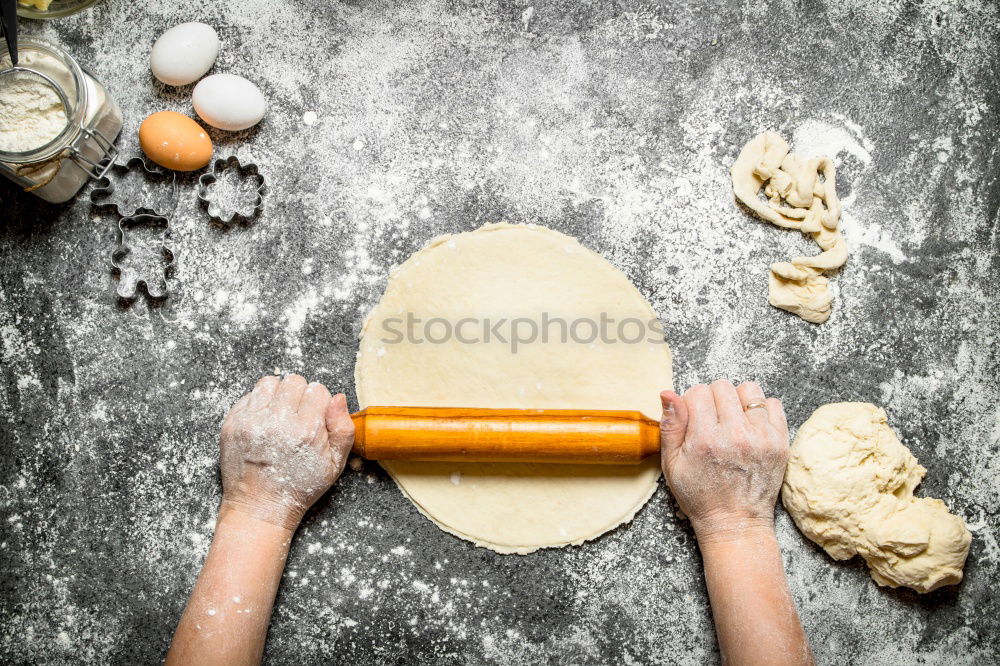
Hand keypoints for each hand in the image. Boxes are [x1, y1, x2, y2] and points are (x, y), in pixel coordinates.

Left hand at [218, 374, 354, 529]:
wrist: (260, 507)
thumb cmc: (299, 487)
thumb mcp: (334, 465)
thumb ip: (343, 429)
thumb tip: (338, 398)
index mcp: (306, 431)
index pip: (317, 390)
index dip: (319, 402)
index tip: (315, 416)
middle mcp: (277, 422)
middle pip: (294, 381)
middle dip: (299, 395)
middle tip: (297, 416)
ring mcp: (251, 422)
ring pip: (269, 382)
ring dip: (277, 395)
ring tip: (279, 415)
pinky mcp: (232, 424)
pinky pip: (249, 396)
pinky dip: (259, 405)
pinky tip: (264, 423)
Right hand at [659, 380, 788, 540]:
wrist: (735, 523)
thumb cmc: (700, 496)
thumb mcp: (672, 465)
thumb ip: (671, 426)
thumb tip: (668, 393)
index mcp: (705, 439)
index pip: (698, 391)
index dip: (692, 402)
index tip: (694, 417)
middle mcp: (735, 435)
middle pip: (723, 387)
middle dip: (713, 398)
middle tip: (712, 420)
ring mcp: (761, 438)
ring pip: (749, 390)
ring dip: (738, 400)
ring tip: (733, 420)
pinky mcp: (780, 443)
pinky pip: (773, 404)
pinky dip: (761, 410)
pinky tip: (750, 426)